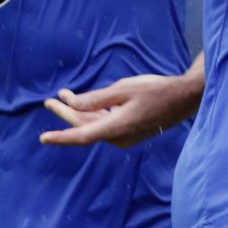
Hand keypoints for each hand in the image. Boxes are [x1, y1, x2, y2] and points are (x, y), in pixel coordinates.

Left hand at [39, 73, 200, 148]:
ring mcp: (125, 137)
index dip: (60, 137)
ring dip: (80, 113)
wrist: (184, 99)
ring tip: (65, 97)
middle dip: (67, 114)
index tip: (43, 138)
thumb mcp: (124, 89)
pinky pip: (106, 126)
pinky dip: (94, 115)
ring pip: (95, 126)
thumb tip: (72, 105)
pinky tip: (88, 105)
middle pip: (86, 128)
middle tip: (51, 100)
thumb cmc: (156, 90)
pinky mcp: (131, 132)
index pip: (81, 136)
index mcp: (115, 128)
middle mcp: (118, 137)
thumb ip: (96, 99)